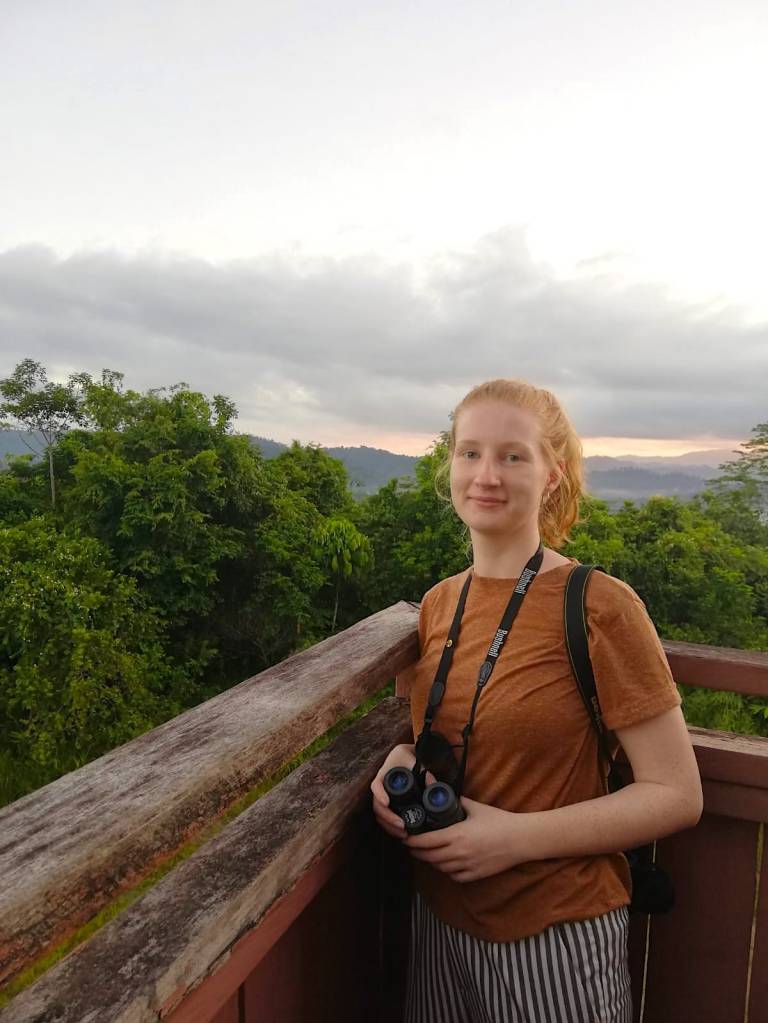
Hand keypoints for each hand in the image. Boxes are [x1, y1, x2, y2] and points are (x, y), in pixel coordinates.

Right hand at [370, 744, 435, 839]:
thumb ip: (426, 771)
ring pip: (379, 814)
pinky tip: (401, 834)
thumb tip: (431, 779)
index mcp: (385, 774)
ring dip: (389, 826)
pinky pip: (385, 817)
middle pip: (377, 805)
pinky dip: (390, 827)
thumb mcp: (417, 761)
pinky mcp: (389, 804)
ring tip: (404, 835)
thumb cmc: (410, 757)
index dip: (379, 794)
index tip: (387, 802)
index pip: (376, 785)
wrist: (407, 758)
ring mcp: (383, 796)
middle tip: (403, 826)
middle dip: (388, 818)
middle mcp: (381, 787)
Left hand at [404, 796, 525, 882]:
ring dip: (431, 861)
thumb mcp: (475, 808)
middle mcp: (459, 853)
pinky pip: (454, 876)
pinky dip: (447, 870)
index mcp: (457, 835)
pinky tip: (446, 862)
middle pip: (429, 857)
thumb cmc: (499, 821)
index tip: (405, 837)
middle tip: (412, 845)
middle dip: (418, 851)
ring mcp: (467, 866)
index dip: (412, 841)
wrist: (520, 839)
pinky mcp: (475, 875)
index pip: (426, 842)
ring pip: (440, 868)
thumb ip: (455, 799)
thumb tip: (436, 784)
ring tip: (427, 852)